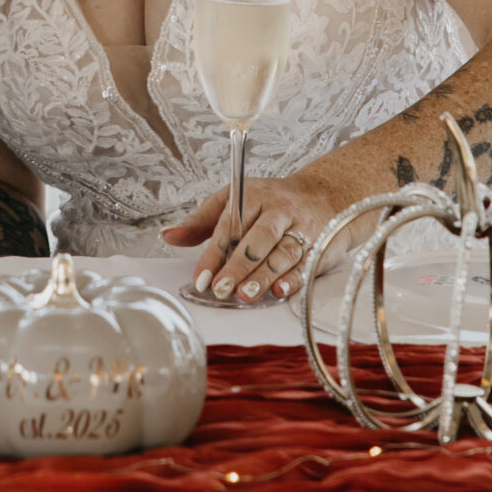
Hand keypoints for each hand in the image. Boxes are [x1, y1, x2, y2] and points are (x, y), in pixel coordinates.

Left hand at [161, 173, 335, 304]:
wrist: (323, 196)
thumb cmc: (268, 202)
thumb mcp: (232, 200)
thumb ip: (201, 221)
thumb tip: (168, 235)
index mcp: (251, 196)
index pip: (229, 227)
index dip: (213, 254)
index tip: (200, 278)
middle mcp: (277, 211)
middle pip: (256, 241)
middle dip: (237, 267)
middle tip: (220, 289)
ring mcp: (300, 229)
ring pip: (281, 254)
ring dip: (263, 276)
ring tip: (244, 295)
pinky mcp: (318, 247)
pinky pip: (305, 265)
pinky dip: (292, 279)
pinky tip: (278, 291)